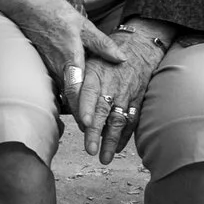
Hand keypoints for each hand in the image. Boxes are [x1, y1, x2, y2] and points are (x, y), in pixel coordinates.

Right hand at [0, 0, 126, 124]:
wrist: (27, 8)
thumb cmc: (55, 14)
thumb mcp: (83, 24)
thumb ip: (102, 43)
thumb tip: (121, 58)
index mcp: (70, 58)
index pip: (76, 89)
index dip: (82, 107)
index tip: (89, 124)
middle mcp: (58, 68)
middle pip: (70, 99)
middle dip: (81, 118)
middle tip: (93, 136)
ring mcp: (50, 70)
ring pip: (64, 96)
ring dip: (76, 111)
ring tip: (90, 128)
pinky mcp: (46, 68)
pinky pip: (58, 88)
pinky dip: (68, 99)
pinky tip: (77, 106)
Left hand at [76, 20, 177, 162]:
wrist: (140, 46)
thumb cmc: (106, 54)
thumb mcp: (89, 56)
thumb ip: (77, 77)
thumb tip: (63, 99)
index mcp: (97, 74)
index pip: (90, 92)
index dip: (86, 107)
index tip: (83, 122)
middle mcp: (112, 86)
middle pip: (103, 111)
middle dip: (97, 132)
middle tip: (89, 149)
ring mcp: (127, 94)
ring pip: (119, 119)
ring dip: (111, 140)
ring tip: (103, 157)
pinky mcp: (137, 100)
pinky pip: (132, 120)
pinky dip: (125, 136)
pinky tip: (116, 148)